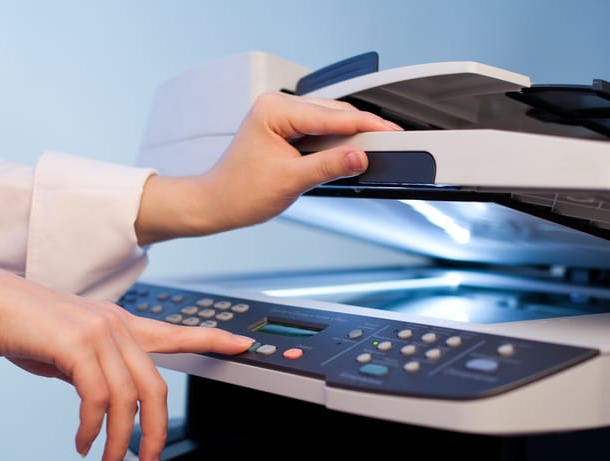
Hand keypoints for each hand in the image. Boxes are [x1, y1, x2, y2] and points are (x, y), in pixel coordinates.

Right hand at [0, 264, 253, 460]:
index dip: (212, 341)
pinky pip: (97, 400)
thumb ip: (95, 367)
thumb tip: (102, 401)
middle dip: (155, 435)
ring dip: (119, 442)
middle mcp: (118, 326)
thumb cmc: (23, 327)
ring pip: (128, 400)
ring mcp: (100, 333)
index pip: (176, 333)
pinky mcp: (77, 346)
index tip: (242, 345)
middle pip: (156, 389)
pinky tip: (82, 443)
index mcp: (121, 324)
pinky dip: (91, 430)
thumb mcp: (69, 347)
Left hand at [134, 91, 399, 244]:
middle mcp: (277, 106)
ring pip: (329, 122)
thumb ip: (329, 166)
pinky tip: (349, 153)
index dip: (366, 125)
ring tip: (375, 150)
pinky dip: (335, 144)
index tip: (391, 133)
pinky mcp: (285, 130)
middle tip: (392, 143)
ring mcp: (280, 117)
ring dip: (349, 137)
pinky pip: (319, 132)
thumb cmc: (239, 192)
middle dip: (362, 129)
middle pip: (334, 114)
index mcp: (274, 110)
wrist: (216, 204)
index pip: (332, 115)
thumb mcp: (290, 180)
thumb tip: (359, 156)